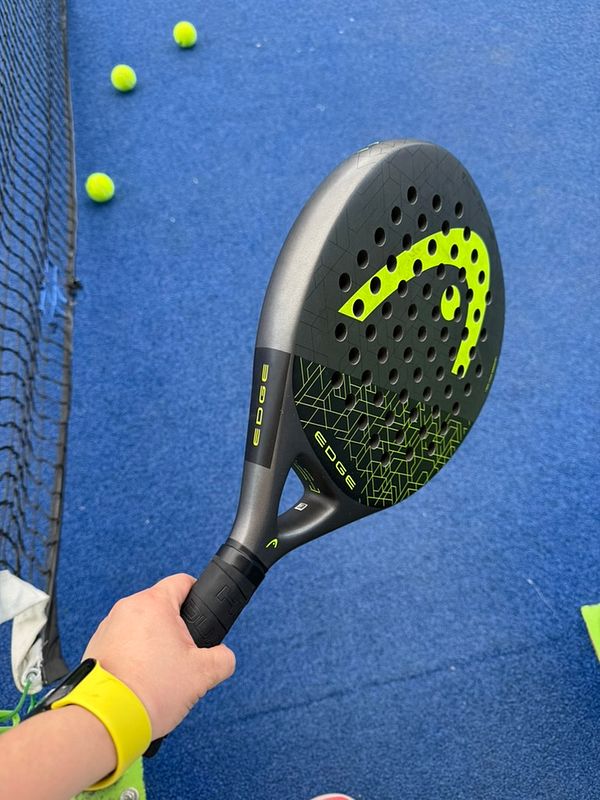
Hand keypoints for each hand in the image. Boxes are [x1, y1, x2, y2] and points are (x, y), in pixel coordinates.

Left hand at [83, 573, 235, 737]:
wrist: (106, 720)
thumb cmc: (149, 692)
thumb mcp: (202, 675)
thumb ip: (223, 658)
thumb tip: (223, 656)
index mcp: (154, 604)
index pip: (183, 582)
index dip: (198, 594)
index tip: (202, 613)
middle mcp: (127, 608)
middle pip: (162, 607)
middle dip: (175, 629)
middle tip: (183, 655)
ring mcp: (108, 626)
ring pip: (141, 626)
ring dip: (153, 643)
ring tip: (159, 673)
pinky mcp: (95, 646)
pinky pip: (123, 642)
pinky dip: (133, 656)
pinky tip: (140, 680)